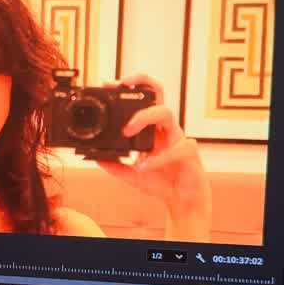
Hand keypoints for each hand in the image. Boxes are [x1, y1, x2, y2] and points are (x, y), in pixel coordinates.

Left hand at [96, 74, 211, 240]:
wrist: (183, 199)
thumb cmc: (161, 182)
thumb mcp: (131, 175)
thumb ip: (115, 166)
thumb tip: (96, 159)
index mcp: (152, 131)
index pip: (144, 100)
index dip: (130, 88)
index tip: (109, 84)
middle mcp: (165, 130)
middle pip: (158, 94)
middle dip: (141, 85)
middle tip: (120, 88)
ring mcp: (178, 139)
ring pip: (167, 113)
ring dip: (145, 117)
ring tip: (127, 130)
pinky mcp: (189, 153)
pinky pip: (177, 149)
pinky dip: (158, 158)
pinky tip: (145, 166)